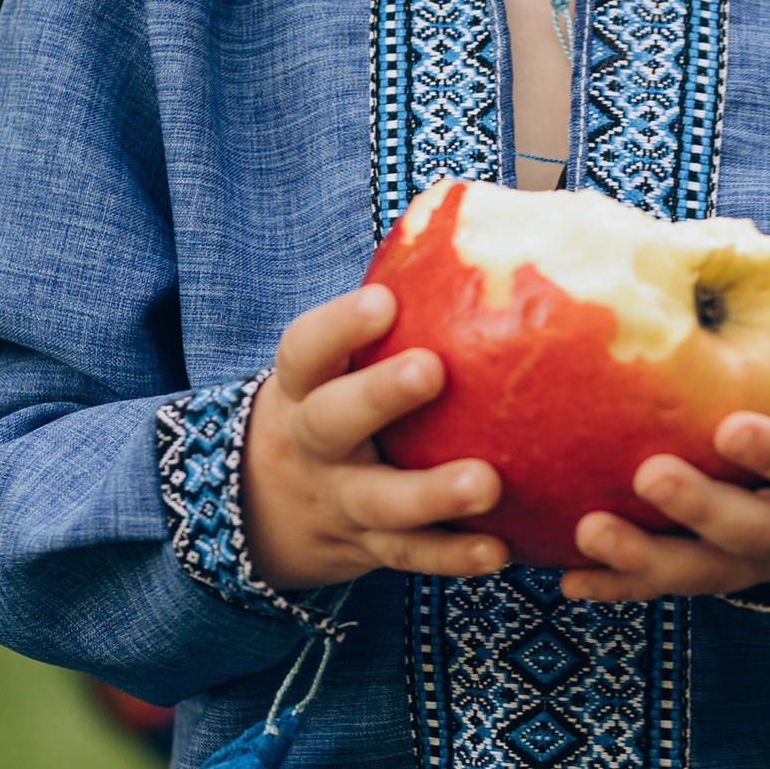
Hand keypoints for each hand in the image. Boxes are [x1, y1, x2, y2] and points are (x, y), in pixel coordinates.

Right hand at [240, 285, 507, 588]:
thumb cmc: (335, 401)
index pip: (306, 349)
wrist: (269, 507)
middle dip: (378, 395)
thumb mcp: (334, 362)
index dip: (340, 326)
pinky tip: (500, 552)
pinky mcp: (369, 548)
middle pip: (331, 420)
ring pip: (378, 502)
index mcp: (303, 384)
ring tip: (487, 483)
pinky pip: (410, 557)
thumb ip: (398, 308)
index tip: (384, 301)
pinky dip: (451, 557)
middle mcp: (314, 442)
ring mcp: (339, 501)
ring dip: (430, 494)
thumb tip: (483, 211)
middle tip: (430, 370)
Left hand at [560, 302, 769, 604]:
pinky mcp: (721, 570)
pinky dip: (623, 586)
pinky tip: (572, 580)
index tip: (730, 428)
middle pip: (757, 532)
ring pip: (708, 572)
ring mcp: (762, 557)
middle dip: (701, 510)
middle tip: (649, 474)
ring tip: (591, 533)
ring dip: (648, 560)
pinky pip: (672, 585)